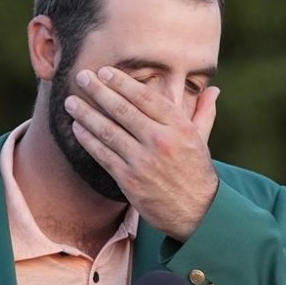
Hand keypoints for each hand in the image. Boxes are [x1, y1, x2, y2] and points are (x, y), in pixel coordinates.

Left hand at [65, 66, 219, 240]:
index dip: (121, 83)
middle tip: (81, 77)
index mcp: (178, 126)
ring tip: (71, 101)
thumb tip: (213, 90)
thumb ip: (204, 112)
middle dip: (98, 91)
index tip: (104, 72)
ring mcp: (142, 161)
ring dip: (86, 114)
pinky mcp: (129, 180)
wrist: (196, 213)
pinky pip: (102, 155)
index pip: (145, 97)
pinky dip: (87, 140)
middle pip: (122, 110)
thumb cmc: (196, 172)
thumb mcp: (203, 139)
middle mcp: (160, 140)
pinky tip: (77, 128)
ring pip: (108, 131)